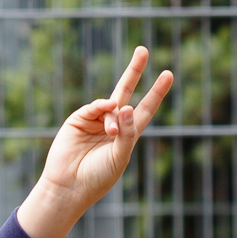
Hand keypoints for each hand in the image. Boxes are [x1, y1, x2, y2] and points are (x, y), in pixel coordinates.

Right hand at [17, 47, 172, 237]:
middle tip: (143, 50)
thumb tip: (126, 106)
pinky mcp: (78, 120)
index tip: (167, 74)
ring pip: (111, 103)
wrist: (69, 187)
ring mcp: (95, 121)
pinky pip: (95, 107)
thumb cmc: (97, 178)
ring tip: (110, 134)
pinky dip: (102, 107)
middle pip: (126, 92)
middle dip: (134, 71)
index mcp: (127, 135)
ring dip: (114, 115)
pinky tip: (108, 112)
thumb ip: (127, 133)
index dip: (156, 92)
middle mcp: (112, 124)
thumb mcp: (119, 157)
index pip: (146, 109)